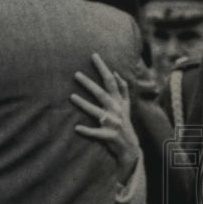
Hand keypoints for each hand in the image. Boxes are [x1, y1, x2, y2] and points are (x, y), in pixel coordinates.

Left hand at [71, 53, 140, 184]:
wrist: (130, 148)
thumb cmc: (124, 124)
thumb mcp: (126, 106)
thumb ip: (123, 89)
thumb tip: (116, 73)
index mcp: (119, 102)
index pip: (111, 81)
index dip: (103, 68)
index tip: (93, 55)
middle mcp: (116, 110)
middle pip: (101, 93)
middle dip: (89, 83)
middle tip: (76, 74)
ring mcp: (113, 123)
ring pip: (97, 111)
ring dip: (84, 104)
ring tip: (71, 97)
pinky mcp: (109, 136)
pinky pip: (96, 133)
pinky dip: (87, 131)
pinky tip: (76, 128)